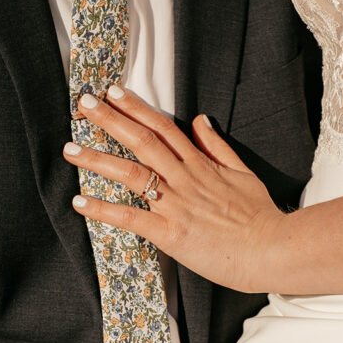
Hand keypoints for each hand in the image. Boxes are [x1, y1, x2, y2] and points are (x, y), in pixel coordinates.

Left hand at [64, 85, 287, 292]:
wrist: (273, 249)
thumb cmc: (260, 216)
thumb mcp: (243, 173)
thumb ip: (218, 146)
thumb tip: (200, 120)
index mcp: (200, 164)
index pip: (163, 127)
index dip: (136, 108)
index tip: (113, 93)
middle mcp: (185, 178)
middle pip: (141, 141)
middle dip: (109, 120)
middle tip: (83, 105)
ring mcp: (176, 204)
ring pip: (131, 173)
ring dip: (97, 159)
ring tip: (70, 149)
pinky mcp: (171, 233)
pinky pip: (130, 218)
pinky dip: (103, 209)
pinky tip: (80, 202)